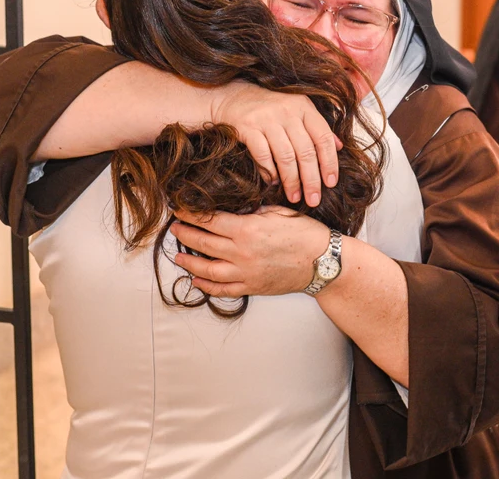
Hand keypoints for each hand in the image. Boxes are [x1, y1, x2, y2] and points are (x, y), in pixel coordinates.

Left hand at [169, 206, 329, 297]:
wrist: (324, 261)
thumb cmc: (304, 233)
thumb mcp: (278, 212)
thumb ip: (253, 211)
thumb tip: (234, 208)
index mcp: (248, 230)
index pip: (210, 220)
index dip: (191, 214)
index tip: (179, 209)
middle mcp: (242, 253)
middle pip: (204, 243)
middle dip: (185, 235)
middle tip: (174, 229)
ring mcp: (246, 273)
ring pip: (208, 270)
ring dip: (189, 263)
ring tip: (178, 256)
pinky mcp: (252, 287)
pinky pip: (224, 290)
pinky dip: (207, 287)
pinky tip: (197, 281)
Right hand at [210, 82, 340, 207]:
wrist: (233, 97)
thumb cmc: (270, 107)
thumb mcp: (297, 110)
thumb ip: (317, 127)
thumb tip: (339, 146)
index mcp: (303, 107)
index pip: (323, 138)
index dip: (329, 162)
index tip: (331, 183)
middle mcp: (287, 111)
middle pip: (305, 151)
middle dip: (311, 179)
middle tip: (314, 199)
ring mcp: (267, 119)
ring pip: (285, 156)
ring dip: (291, 181)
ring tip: (294, 197)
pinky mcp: (248, 127)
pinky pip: (263, 155)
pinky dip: (270, 172)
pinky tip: (273, 182)